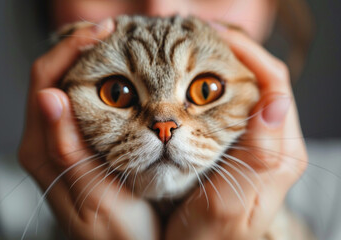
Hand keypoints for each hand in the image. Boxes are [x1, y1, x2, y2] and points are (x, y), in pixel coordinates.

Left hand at [18, 19, 158, 239]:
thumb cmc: (118, 234)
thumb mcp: (95, 196)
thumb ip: (67, 149)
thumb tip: (49, 97)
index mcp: (43, 151)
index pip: (44, 82)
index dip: (71, 50)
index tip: (104, 32)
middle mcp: (45, 143)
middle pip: (50, 78)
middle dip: (78, 49)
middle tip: (114, 32)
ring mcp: (60, 143)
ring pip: (64, 87)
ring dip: (87, 63)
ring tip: (117, 47)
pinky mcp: (76, 146)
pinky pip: (78, 103)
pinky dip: (95, 83)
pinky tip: (117, 77)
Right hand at [165, 26, 307, 239]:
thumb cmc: (212, 237)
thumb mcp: (233, 205)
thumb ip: (262, 154)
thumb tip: (276, 100)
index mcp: (280, 152)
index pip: (274, 84)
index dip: (247, 54)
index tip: (214, 35)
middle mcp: (271, 141)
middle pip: (260, 80)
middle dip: (231, 52)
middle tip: (197, 34)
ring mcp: (251, 141)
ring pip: (240, 89)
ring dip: (217, 65)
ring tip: (190, 48)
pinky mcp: (232, 144)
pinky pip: (224, 104)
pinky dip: (206, 85)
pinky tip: (186, 80)